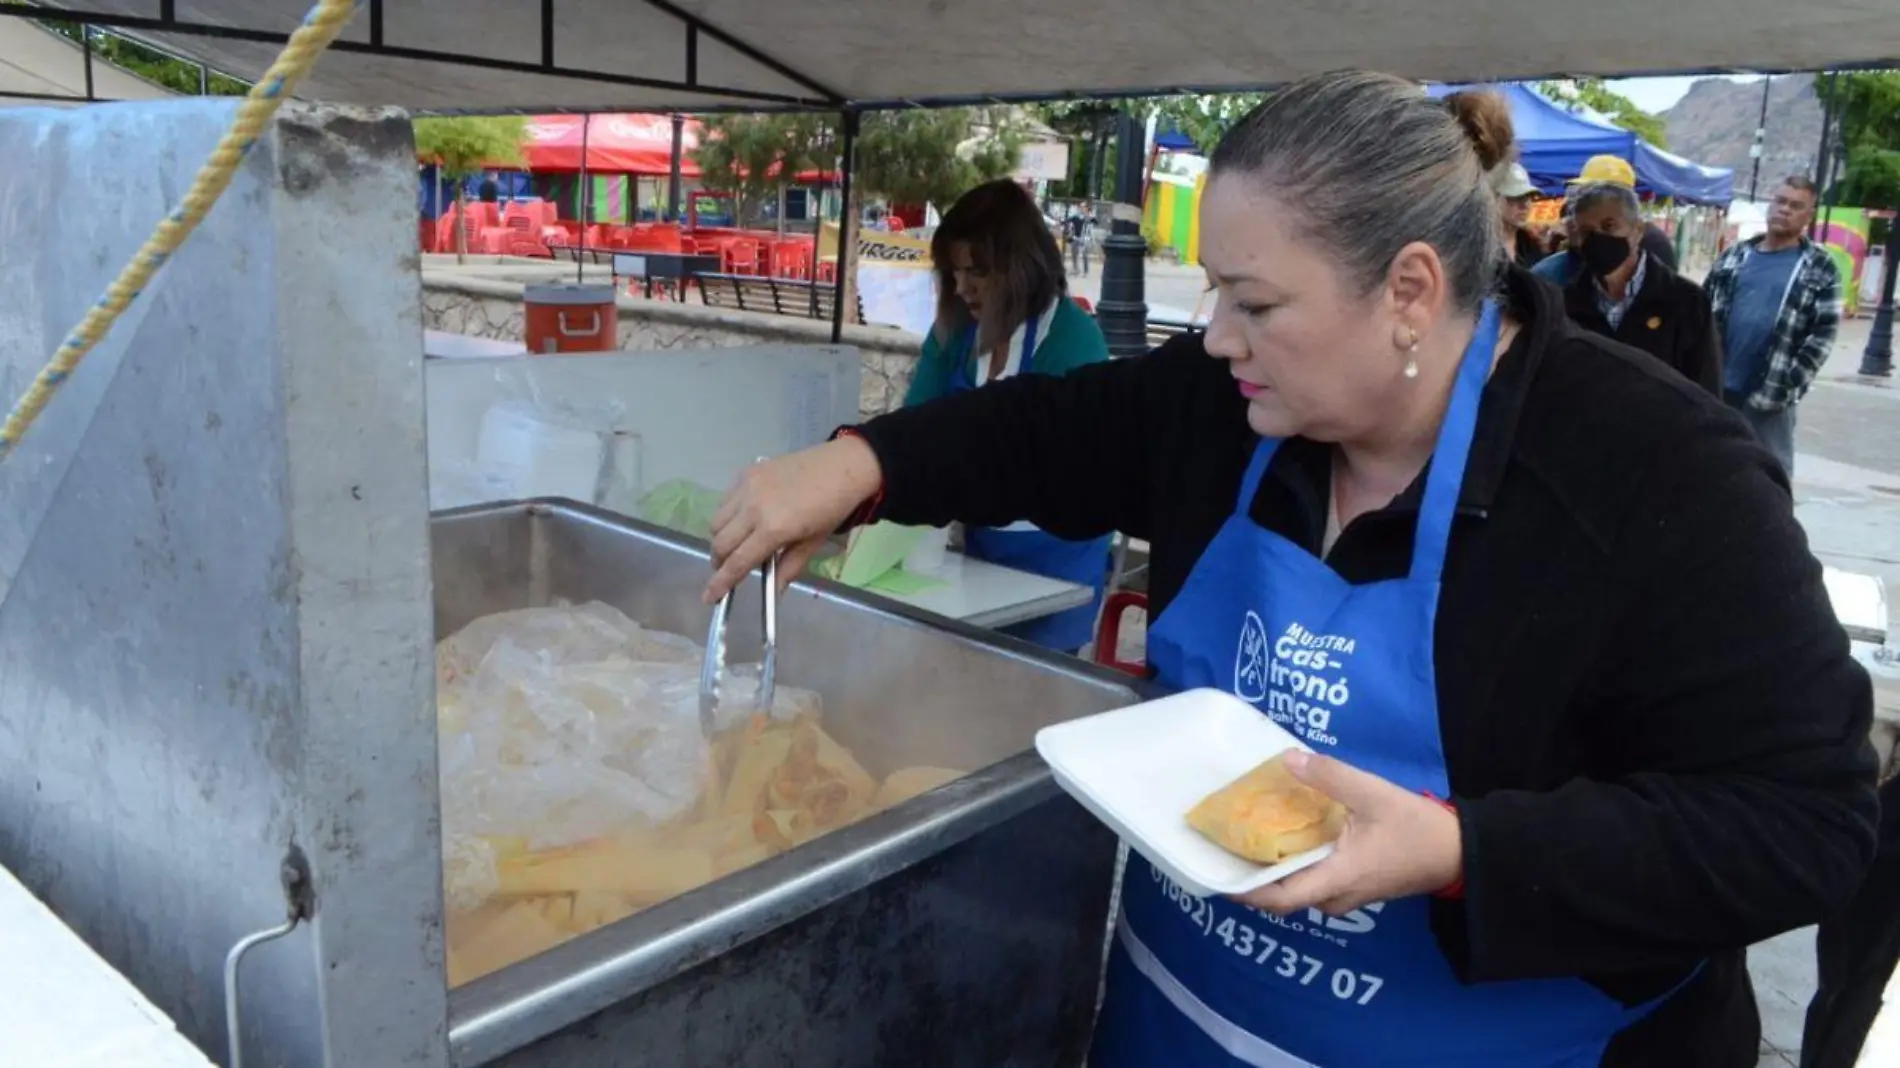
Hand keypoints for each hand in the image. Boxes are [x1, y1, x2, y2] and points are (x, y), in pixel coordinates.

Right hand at [704, 436, 883, 602]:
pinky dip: (727, 514)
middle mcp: (753, 508)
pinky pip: (725, 500)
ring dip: (721, 538)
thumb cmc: (833, 508)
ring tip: (736, 543)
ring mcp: (747, 487)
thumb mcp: (813, 542)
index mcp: (773, 529)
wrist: (843, 466)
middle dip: (719, 562)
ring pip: (717, 521)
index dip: (721, 583)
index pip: (738, 562)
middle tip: (727, 569)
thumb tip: (774, 592)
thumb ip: (789, 567)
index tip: (709, 597)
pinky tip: (743, 517)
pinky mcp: (746, 472)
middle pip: (720, 543)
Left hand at [1237, 750, 1462, 916]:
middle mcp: (1337, 895)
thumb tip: (1287, 759)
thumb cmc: (1416, 828)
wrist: (1459, 852)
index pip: (1282, 900)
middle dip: (1253, 878)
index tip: (1218, 875)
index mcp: (1337, 879)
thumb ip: (1330, 776)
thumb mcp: (1372, 794)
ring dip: (1274, 872)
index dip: (1247, 892)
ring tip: (1248, 840)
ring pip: (1300, 890)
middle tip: (1226, 848)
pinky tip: (1285, 838)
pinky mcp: (1355, 885)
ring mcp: (1347, 894)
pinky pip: (1315, 882)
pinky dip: (1295, 866)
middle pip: (1284, 897)